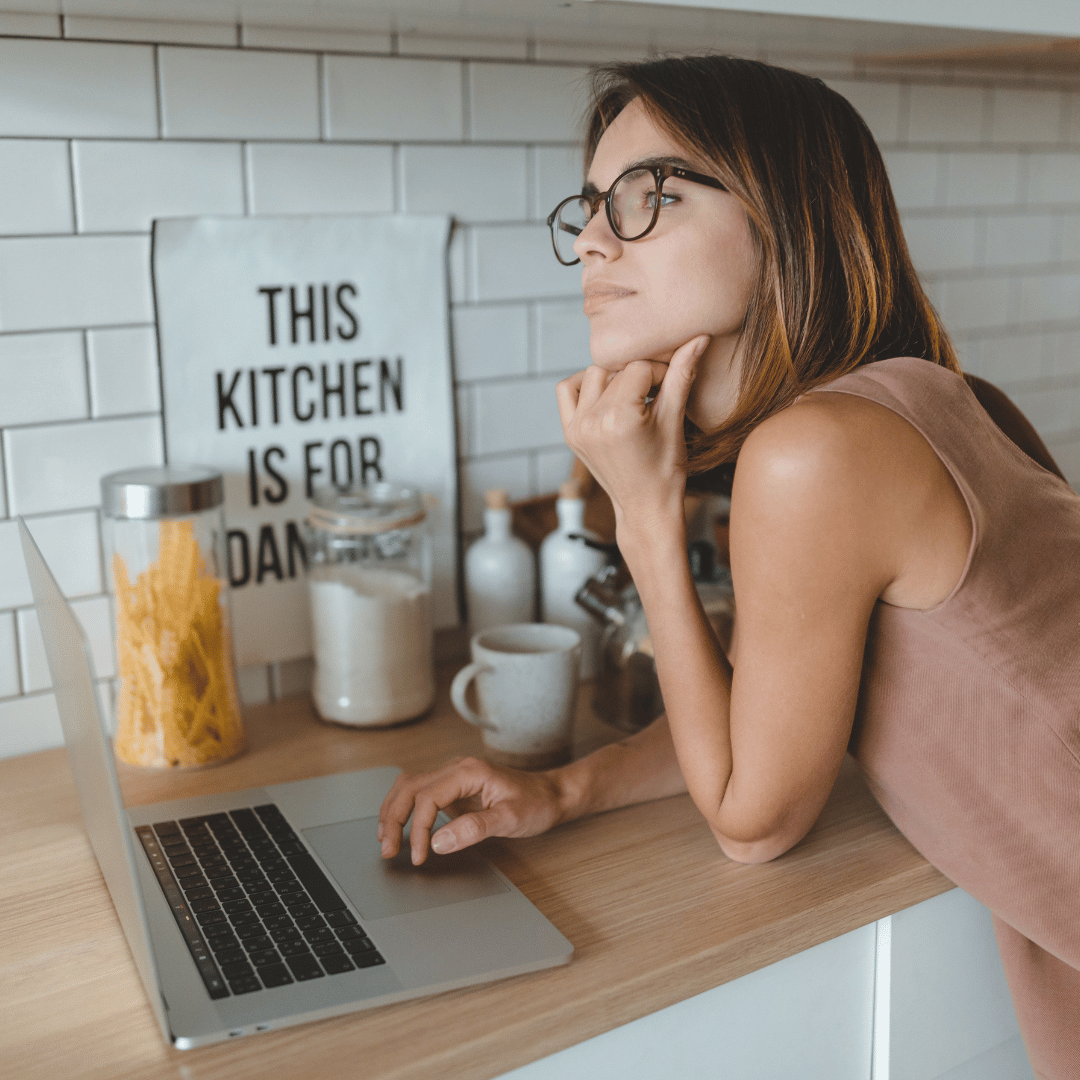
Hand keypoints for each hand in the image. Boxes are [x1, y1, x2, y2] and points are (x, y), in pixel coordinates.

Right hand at [378, 757, 568, 864]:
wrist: (552, 794)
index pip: (427, 797)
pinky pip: (419, 793)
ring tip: (386, 840)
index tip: (419, 856)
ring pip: (409, 787)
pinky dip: (404, 809)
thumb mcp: (510, 819)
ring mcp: (453, 776)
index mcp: (468, 771)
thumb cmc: (536, 803)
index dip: (417, 829)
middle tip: (388, 850)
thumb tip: (438, 842)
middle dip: (393, 818)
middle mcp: (456, 768)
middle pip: (409, 787)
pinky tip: (400, 829)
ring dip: (393, 811)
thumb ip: (474, 829)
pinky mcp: (453, 788)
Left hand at [555, 335, 709, 531]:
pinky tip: (606, 397)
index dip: (661, 372)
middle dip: (640, 375)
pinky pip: (567, 391)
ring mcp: (577, 428)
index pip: (639, 368)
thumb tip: (699, 338)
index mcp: (619, 418)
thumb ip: (682, 375)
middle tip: (655, 394)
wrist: (645, 507)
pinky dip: (584, 386)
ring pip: (593, 375)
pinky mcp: (570, 433)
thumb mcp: (675, 420)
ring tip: (633, 398)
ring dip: (614, 379)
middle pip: (617, 369)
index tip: (671, 388)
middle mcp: (592, 421)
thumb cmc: (666, 470)